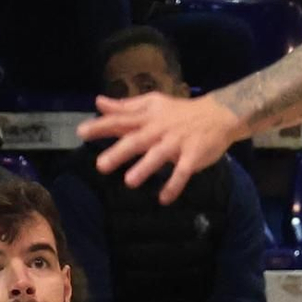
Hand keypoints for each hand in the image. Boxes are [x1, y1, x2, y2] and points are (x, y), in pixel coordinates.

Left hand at [77, 89, 238, 200]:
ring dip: (145, 168)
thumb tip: (98, 102)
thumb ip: (124, 106)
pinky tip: (164, 199)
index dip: (101, 126)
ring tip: (130, 181)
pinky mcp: (193, 155)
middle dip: (119, 152)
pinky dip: (174, 185)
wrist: (219, 114)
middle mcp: (160, 129)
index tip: (81, 133)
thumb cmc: (180, 112)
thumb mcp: (152, 104)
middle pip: (137, 140)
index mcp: (148, 117)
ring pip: (159, 156)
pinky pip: (183, 171)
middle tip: (101, 166)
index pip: (121, 120)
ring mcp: (177, 143)